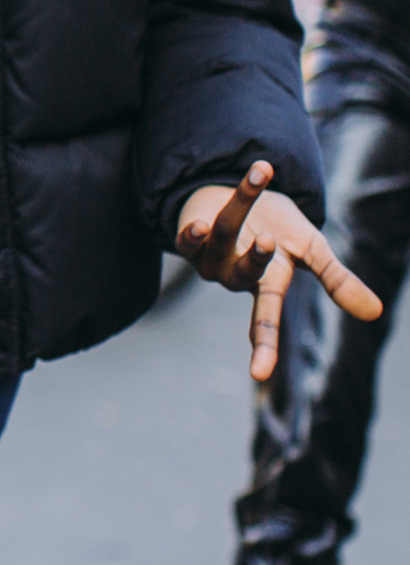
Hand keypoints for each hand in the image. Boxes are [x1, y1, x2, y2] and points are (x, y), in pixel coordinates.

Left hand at [175, 161, 383, 381]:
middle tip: (271, 240)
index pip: (267, 323)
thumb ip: (337, 280)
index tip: (260, 374)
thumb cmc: (280, 228)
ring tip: (252, 190)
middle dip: (257, 257)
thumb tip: (375, 313)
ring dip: (239, 208)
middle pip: (246, 272)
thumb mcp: (312, 251)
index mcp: (267, 285)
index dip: (264, 348)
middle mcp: (235, 276)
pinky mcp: (188, 238)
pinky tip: (201, 220)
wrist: (242, 197)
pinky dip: (199, 222)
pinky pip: (190, 233)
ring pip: (221, 236)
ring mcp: (209, 258)